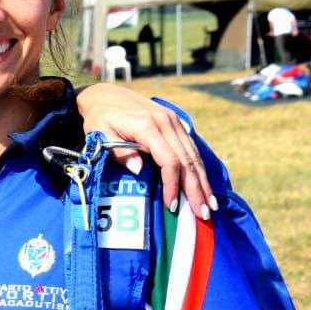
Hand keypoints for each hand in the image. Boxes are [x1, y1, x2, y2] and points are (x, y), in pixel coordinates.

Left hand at [74, 85, 215, 216]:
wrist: (106, 96)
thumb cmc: (100, 119)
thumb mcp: (100, 134)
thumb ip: (119, 152)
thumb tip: (139, 170)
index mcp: (148, 127)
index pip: (169, 160)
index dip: (173, 184)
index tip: (172, 205)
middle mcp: (166, 123)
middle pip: (187, 160)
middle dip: (196, 189)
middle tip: (203, 213)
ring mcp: (174, 122)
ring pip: (193, 156)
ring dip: (203, 182)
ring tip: (210, 205)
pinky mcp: (177, 124)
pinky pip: (191, 149)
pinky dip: (199, 169)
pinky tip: (205, 186)